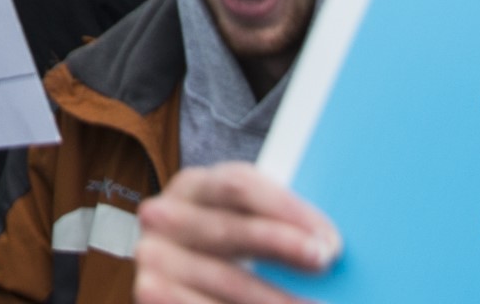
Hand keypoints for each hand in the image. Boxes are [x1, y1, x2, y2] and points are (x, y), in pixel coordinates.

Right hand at [135, 163, 339, 303]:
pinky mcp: (150, 294)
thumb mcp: (243, 228)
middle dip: (282, 246)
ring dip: (274, 298)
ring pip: (226, 278)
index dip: (287, 209)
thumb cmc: (226, 257)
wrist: (183, 292)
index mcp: (193, 187)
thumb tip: (329, 241)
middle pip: (230, 228)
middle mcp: (163, 217)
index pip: (239, 186)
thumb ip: (275, 224)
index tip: (329, 237)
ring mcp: (152, 258)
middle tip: (324, 261)